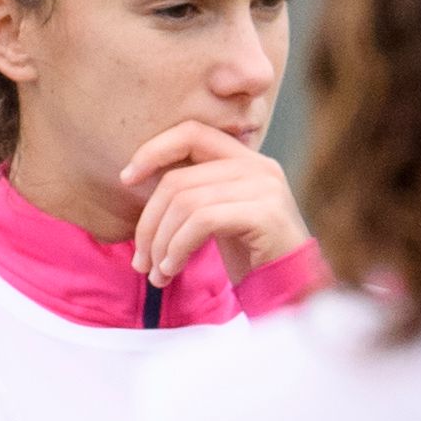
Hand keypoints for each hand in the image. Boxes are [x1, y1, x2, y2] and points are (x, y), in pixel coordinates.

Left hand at [120, 121, 309, 287]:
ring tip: (158, 272)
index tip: (126, 179)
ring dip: (161, 243)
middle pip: (179, 179)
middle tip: (139, 260)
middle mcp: (259, 166)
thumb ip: (193, 189)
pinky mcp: (265, 214)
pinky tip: (173, 269)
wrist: (294, 288)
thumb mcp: (218, 213)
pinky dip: (178, 247)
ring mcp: (265, 188)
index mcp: (247, 159)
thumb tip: (133, 177)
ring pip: (186, 202)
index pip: (192, 132)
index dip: (153, 150)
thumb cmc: (251, 254)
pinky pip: (202, 221)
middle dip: (149, 223)